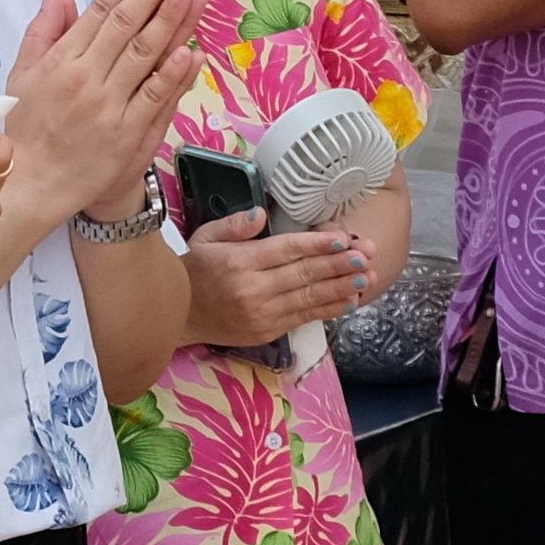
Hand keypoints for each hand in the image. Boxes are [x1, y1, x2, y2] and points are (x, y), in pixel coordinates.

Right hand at [4, 0, 199, 220]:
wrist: (34, 185)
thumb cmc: (27, 128)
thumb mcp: (22, 75)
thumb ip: (43, 32)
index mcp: (61, 61)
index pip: (100, 12)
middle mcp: (86, 79)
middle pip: (127, 25)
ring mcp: (109, 106)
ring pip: (146, 55)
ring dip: (171, 21)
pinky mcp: (128, 134)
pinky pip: (156, 98)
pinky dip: (174, 74)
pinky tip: (190, 49)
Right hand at [177, 207, 374, 346]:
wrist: (177, 316)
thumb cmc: (194, 271)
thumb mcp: (205, 237)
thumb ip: (234, 224)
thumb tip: (261, 213)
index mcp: (239, 261)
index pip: (286, 250)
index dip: (317, 244)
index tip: (343, 238)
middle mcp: (253, 288)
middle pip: (304, 274)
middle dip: (339, 263)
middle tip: (367, 254)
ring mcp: (262, 313)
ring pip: (310, 297)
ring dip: (342, 286)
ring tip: (367, 276)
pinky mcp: (268, 331)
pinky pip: (304, 318)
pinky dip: (329, 309)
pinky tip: (349, 300)